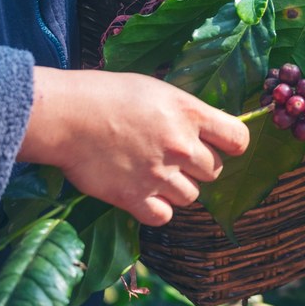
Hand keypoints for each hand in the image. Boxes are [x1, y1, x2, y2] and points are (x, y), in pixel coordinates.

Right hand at [18, 67, 248, 225]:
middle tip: (175, 158)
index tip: (223, 146)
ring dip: (178, 188)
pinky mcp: (134, 197)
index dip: (233, 145)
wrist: (66, 115)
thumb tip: (205, 127)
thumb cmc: (106, 94)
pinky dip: (157, 209)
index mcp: (190, 113)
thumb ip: (185, 111)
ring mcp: (159, 174)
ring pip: (191, 195)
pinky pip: (164, 216)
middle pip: (215, 171)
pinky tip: (144, 194)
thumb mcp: (157, 89)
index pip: (238, 138)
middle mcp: (180, 145)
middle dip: (199, 166)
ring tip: (156, 174)